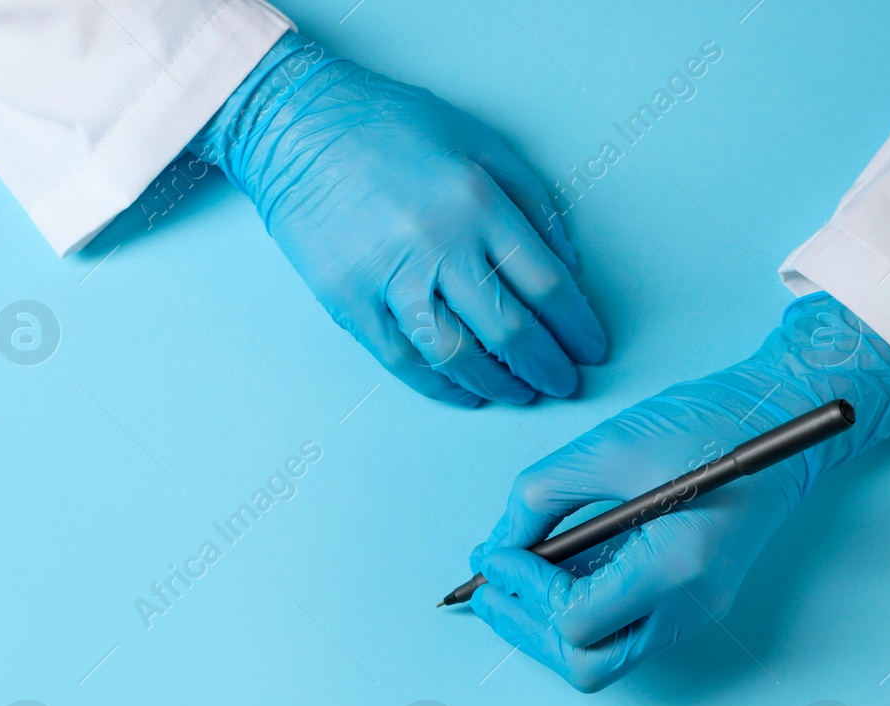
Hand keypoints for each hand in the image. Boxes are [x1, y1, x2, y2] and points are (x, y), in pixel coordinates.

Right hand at [189, 33, 606, 406]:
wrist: (298, 128)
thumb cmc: (390, 127)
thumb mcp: (480, 139)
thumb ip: (532, 199)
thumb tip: (568, 265)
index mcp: (477, 202)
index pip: (547, 284)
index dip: (577, 327)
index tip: (591, 349)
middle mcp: (437, 244)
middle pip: (509, 330)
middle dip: (547, 367)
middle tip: (564, 384)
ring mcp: (388, 277)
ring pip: (457, 355)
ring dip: (499, 385)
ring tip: (520, 394)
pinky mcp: (349, 301)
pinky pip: (403, 359)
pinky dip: (441, 386)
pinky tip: (465, 391)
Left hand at [468, 293, 889, 690]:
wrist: (778, 417)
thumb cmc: (704, 422)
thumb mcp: (606, 448)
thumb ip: (538, 500)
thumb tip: (494, 548)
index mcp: (678, 566)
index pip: (579, 622)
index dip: (527, 593)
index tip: (497, 557)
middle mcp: (693, 604)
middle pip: (589, 663)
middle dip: (528, 631)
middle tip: (488, 592)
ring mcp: (696, 610)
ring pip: (604, 657)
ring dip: (547, 628)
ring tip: (508, 585)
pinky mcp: (691, 601)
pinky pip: (623, 630)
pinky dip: (576, 613)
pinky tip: (546, 578)